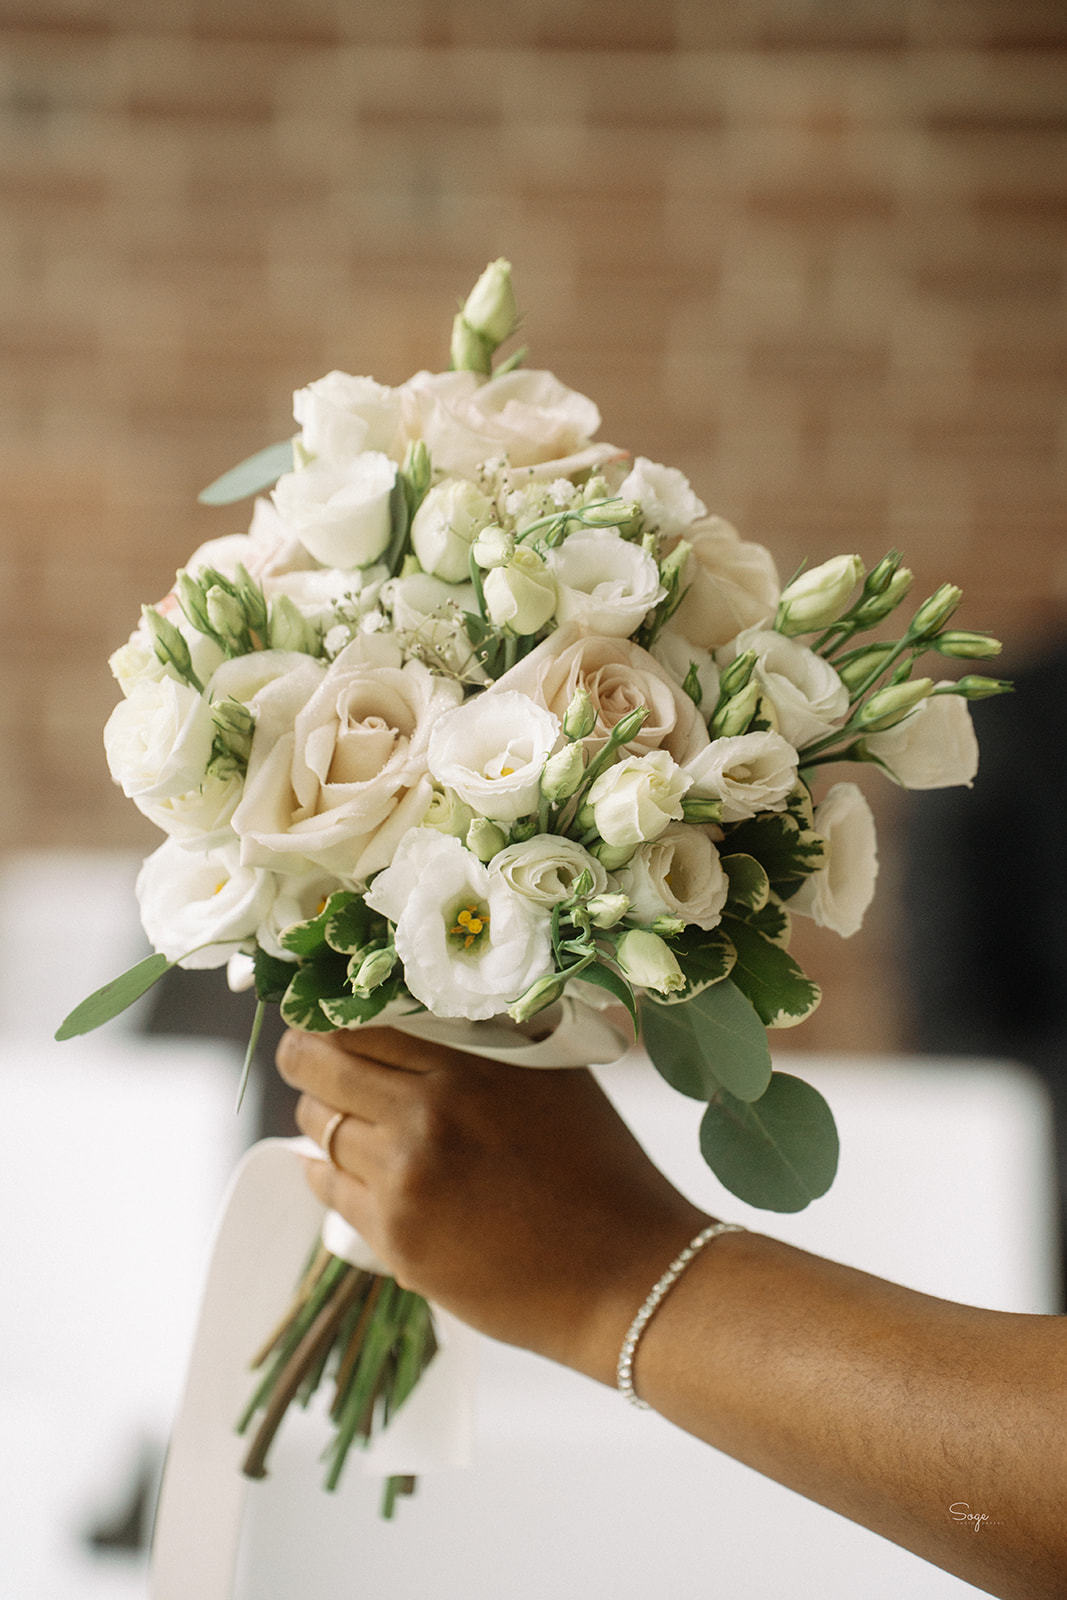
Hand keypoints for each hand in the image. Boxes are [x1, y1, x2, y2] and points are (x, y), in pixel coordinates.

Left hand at [276, 1026, 709, 1382]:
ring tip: (348, 1122)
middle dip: (305, 1059)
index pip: (358, 1019)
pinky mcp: (396, 1240)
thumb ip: (485, 1040)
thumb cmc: (599, 1169)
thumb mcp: (553, 1076)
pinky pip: (328, 1190)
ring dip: (322, 1119)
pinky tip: (360, 1173)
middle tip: (311, 1061)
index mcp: (470, 1064)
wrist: (627, 1274)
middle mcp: (427, 1113)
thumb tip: (417, 1009)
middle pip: (317, 1066)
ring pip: (316, 1129)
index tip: (326, 1021)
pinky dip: (331, 1174)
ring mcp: (405, 1181)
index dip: (330, 1017)